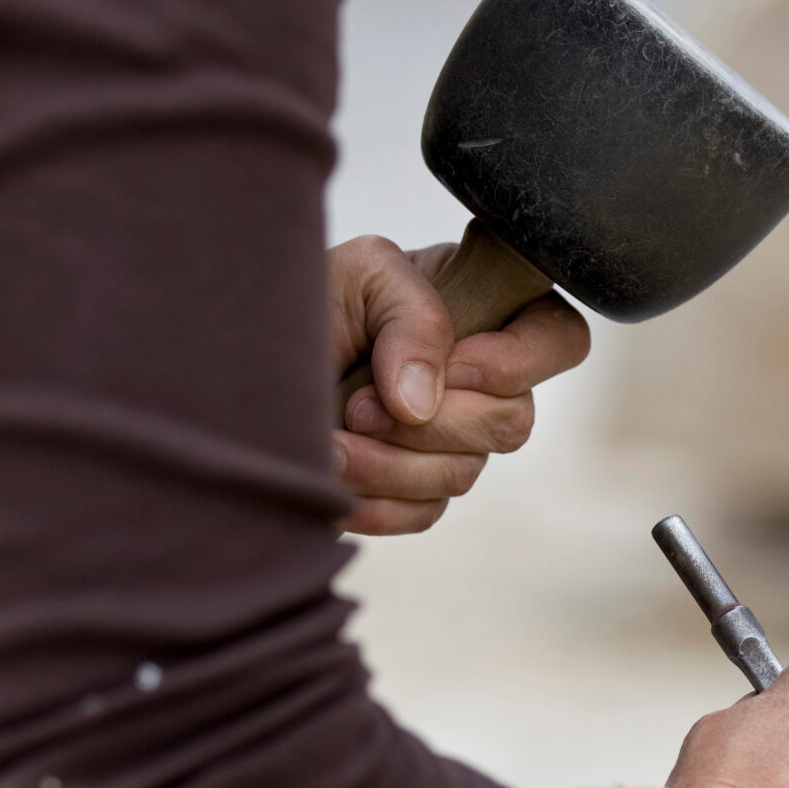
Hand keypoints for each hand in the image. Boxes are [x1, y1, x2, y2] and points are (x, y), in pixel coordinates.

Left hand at [327, 235, 590, 535]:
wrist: (230, 363)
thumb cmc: (301, 302)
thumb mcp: (360, 274)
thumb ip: (414, 317)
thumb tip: (426, 403)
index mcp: (478, 311)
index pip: (558, 338)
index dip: (522, 362)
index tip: (458, 365)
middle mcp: (475, 381)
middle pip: (514, 421)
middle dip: (437, 421)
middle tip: (364, 404)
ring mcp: (447, 442)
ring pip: (463, 473)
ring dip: (390, 461)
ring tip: (330, 438)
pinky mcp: (412, 492)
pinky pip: (423, 512)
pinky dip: (376, 501)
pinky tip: (333, 475)